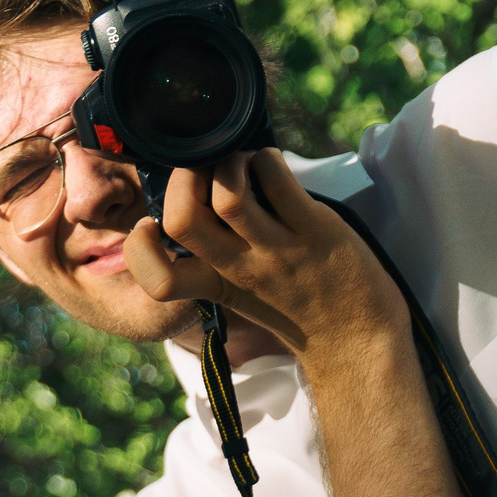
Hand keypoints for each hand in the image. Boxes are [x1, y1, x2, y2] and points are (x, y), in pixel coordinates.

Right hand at [124, 148, 407, 367]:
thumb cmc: (297, 305)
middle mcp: (241, 268)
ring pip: (228, 193)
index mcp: (216, 286)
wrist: (358, 338)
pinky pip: (277, 177)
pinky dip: (266, 158)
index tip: (152, 226)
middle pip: (182, 220)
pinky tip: (272, 167)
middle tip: (205, 172)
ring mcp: (278, 249)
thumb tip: (191, 195)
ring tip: (243, 165)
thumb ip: (213, 256)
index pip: (157, 281)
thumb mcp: (241, 292)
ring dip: (228, 162)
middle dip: (182, 179)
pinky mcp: (315, 229)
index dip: (137, 249)